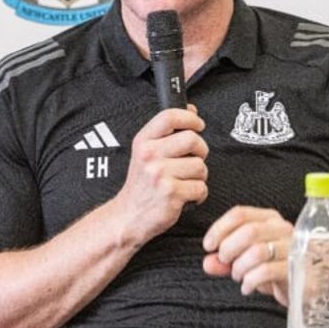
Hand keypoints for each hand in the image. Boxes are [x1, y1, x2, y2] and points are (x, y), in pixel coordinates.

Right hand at [114, 105, 208, 245]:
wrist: (127, 217)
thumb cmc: (141, 186)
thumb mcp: (145, 153)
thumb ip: (166, 133)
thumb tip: (191, 111)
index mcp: (143, 141)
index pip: (170, 117)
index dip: (190, 118)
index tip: (198, 124)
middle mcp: (150, 155)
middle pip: (193, 139)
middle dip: (200, 151)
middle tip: (193, 160)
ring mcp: (160, 174)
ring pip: (200, 166)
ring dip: (198, 177)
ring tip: (184, 181)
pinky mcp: (171, 193)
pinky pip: (201, 188)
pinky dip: (198, 195)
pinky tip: (185, 195)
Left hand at [202, 206, 292, 305]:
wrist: (309, 286)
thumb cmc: (277, 268)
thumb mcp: (248, 262)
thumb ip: (226, 260)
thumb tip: (208, 262)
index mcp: (269, 219)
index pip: (240, 214)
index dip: (219, 228)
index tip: (209, 245)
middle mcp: (282, 228)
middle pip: (248, 231)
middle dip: (229, 248)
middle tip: (225, 262)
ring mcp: (292, 248)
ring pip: (257, 251)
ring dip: (239, 266)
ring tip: (238, 276)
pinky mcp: (296, 269)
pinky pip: (266, 271)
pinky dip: (250, 280)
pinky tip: (247, 286)